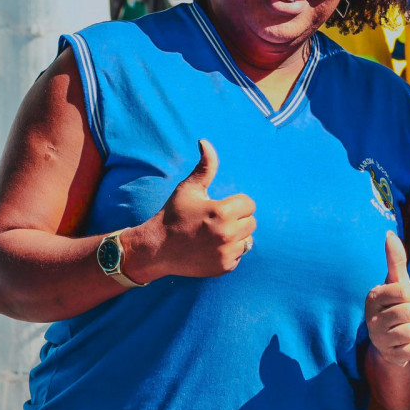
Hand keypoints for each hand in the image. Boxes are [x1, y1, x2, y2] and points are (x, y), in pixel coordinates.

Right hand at [132, 139, 256, 280]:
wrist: (157, 248)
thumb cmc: (174, 215)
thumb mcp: (188, 189)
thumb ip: (205, 167)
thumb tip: (205, 142)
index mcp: (222, 211)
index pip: (249, 204)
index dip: (236, 204)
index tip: (220, 207)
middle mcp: (227, 233)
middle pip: (251, 222)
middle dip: (238, 220)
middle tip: (217, 221)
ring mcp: (226, 253)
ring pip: (247, 240)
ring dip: (235, 237)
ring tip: (214, 235)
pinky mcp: (224, 268)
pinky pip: (238, 256)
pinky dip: (229, 253)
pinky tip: (211, 249)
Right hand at [365, 231, 409, 366]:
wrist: (388, 340)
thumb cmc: (395, 304)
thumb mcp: (396, 282)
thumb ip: (395, 260)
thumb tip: (389, 234)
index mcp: (373, 297)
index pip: (406, 292)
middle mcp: (371, 319)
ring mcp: (378, 339)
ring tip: (407, 328)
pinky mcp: (389, 357)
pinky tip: (406, 343)